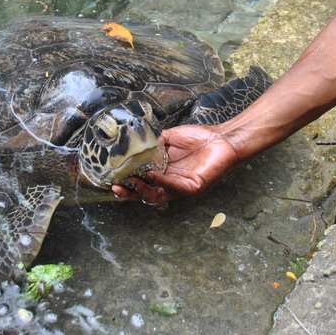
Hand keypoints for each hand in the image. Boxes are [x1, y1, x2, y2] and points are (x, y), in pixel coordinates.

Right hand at [112, 123, 240, 204]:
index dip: (126, 181)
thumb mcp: (170, 138)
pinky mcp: (193, 189)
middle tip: (116, 188)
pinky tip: (153, 174)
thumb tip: (134, 139)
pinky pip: (174, 189)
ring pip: (157, 196)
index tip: (113, 177)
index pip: (141, 181)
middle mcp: (169, 182)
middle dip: (129, 193)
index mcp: (163, 171)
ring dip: (143, 190)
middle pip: (145, 194)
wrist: (222, 138)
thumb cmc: (199, 138)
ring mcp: (180, 187)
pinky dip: (162, 182)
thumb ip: (153, 141)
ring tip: (132, 181)